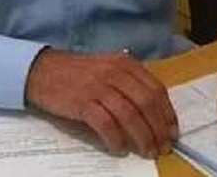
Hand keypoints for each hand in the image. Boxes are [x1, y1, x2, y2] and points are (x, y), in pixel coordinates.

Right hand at [25, 48, 178, 157]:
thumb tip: (153, 111)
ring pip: (129, 114)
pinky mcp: (82, 102)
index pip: (155, 89)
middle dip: (158, 128)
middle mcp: (115, 72)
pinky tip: (120, 149)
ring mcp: (98, 87)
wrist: (43, 71)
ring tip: (147, 152)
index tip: (173, 131)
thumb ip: (130, 82)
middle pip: (146, 103)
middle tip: (163, 147)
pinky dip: (116, 138)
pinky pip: (105, 123)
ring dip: (142, 136)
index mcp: (125, 64)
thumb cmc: (79, 73)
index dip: (167, 113)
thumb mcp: (109, 68)